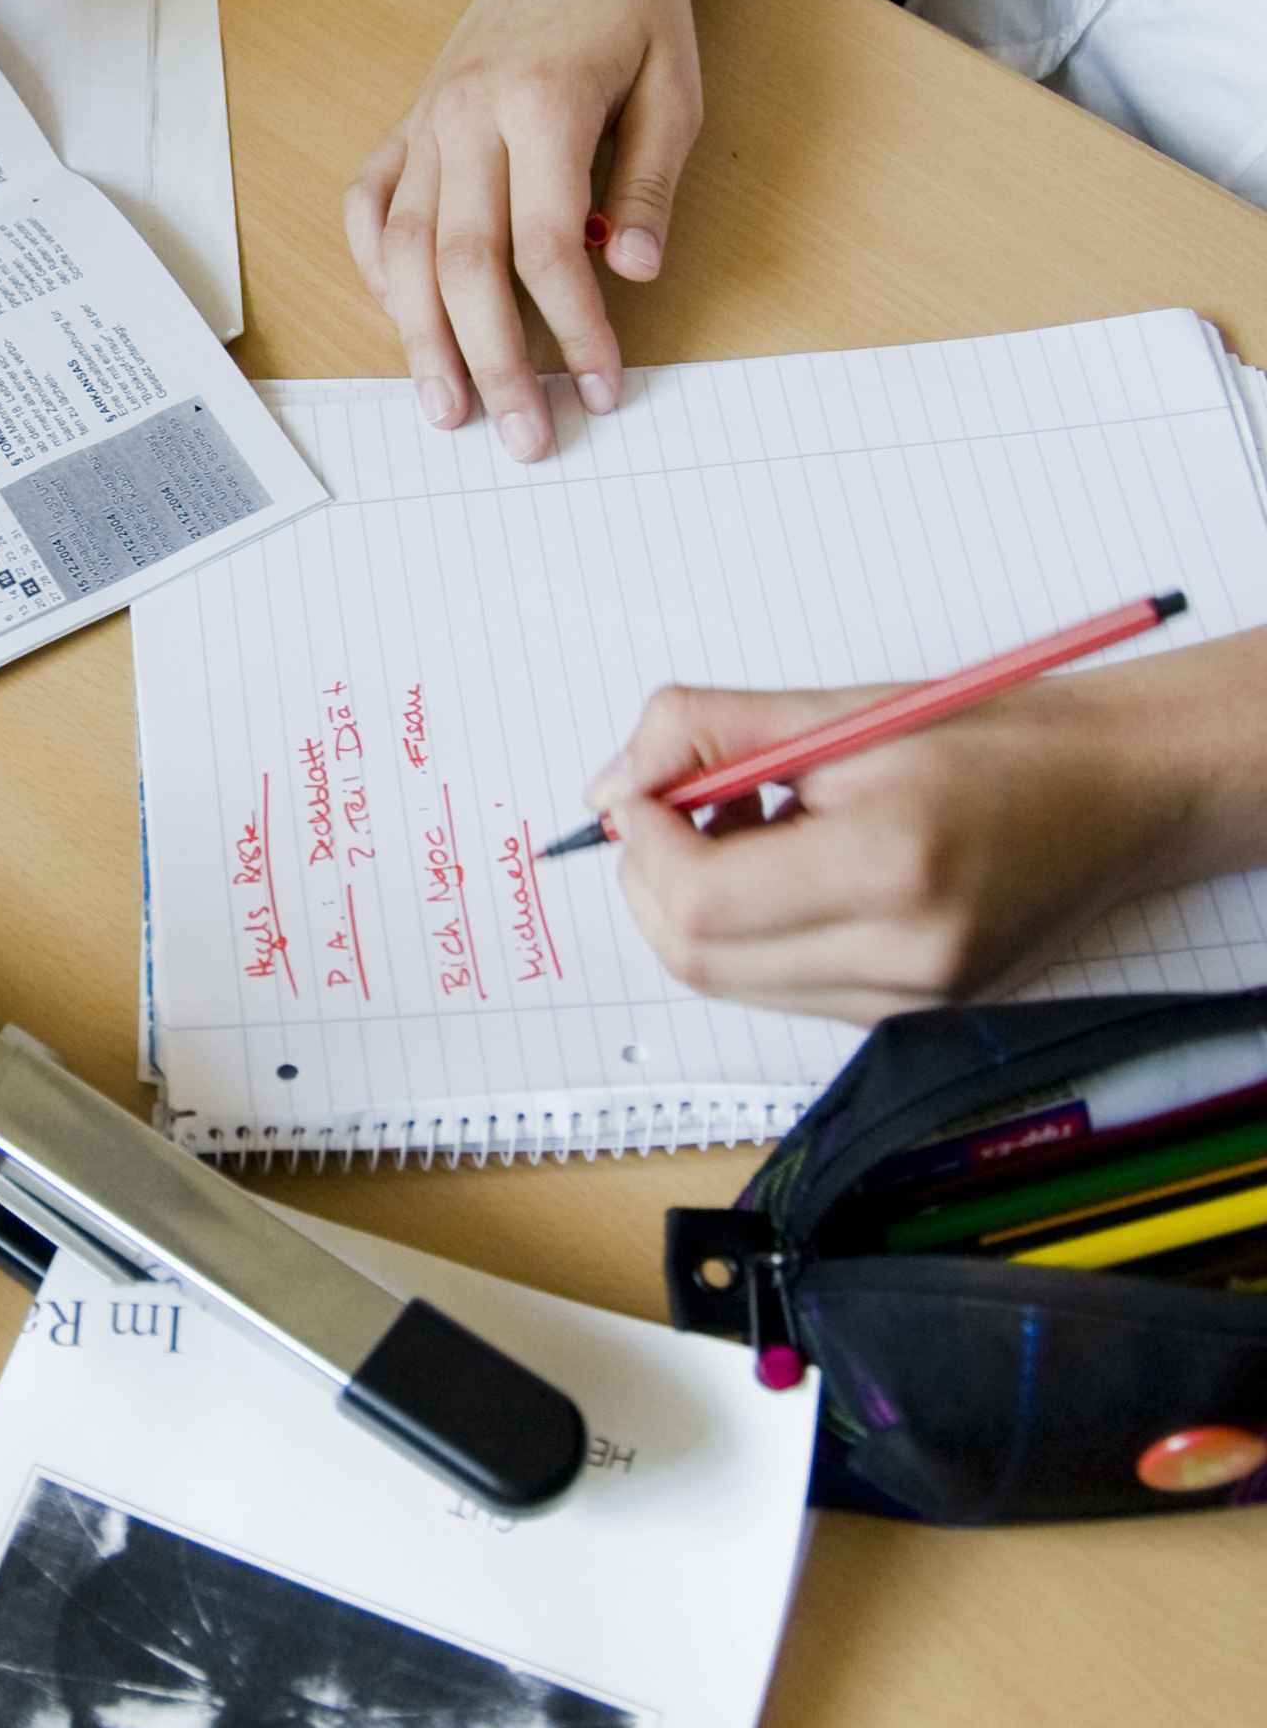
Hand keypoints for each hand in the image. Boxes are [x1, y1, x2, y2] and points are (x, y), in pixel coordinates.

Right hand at [343, 0, 702, 462]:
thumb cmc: (636, 11)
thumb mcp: (674, 92)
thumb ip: (650, 187)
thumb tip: (633, 275)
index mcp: (540, 103)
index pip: (548, 248)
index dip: (574, 330)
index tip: (601, 388)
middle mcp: (466, 115)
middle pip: (462, 265)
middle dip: (490, 362)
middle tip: (519, 436)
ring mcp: (426, 120)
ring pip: (401, 248)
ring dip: (419, 339)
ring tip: (444, 409)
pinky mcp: (407, 121)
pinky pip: (368, 205)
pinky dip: (373, 269)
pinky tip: (399, 322)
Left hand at [584, 670, 1195, 1023]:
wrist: (1119, 790)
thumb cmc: (996, 737)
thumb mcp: (843, 713)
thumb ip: (707, 733)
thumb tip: (607, 788)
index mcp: (890, 867)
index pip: (700, 900)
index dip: (644, 846)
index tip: (647, 792)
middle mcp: (903, 955)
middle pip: (697, 957)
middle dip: (653, 879)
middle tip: (677, 807)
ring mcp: (909, 1000)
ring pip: (729, 980)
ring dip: (698, 906)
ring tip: (749, 826)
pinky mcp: (911, 1015)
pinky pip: (781, 988)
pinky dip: (751, 931)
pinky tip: (790, 868)